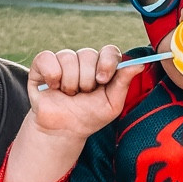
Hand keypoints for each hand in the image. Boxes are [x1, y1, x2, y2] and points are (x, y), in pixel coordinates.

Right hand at [0, 47, 141, 181]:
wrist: (63, 130)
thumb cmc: (89, 117)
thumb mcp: (111, 104)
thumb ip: (123, 83)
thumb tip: (139, 64)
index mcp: (102, 67)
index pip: (109, 51)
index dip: (106, 62)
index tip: (102, 80)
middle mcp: (83, 61)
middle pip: (88, 54)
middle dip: (86, 80)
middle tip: (82, 95)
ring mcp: (63, 61)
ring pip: (68, 57)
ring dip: (69, 83)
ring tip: (68, 95)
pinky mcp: (43, 65)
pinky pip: (47, 58)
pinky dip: (52, 75)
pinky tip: (53, 87)